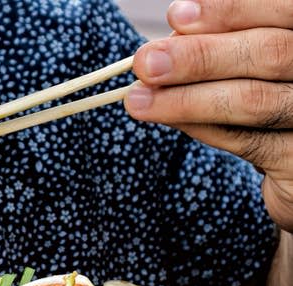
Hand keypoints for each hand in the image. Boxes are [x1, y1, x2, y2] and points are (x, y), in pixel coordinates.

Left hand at [125, 0, 292, 231]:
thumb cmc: (271, 102)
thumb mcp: (249, 67)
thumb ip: (221, 50)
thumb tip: (163, 48)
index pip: (282, 9)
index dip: (231, 10)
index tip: (176, 15)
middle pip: (269, 53)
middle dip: (199, 57)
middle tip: (145, 63)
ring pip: (253, 100)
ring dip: (186, 99)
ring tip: (138, 100)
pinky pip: (249, 142)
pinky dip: (203, 128)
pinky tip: (171, 121)